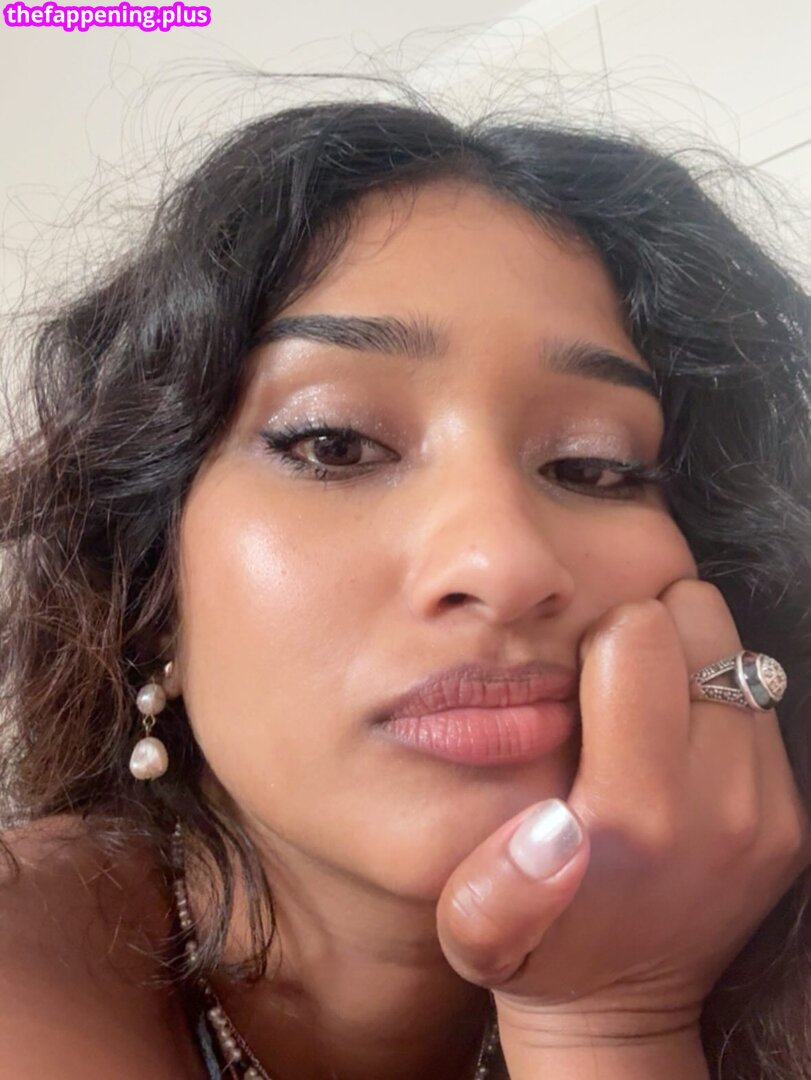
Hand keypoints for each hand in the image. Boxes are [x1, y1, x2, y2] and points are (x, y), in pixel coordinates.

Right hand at [436, 580, 810, 1044]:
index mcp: (635, 813)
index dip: (598, 637)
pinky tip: (676, 741)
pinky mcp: (791, 818)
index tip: (578, 674)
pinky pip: (758, 705)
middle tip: (615, 679)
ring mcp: (766, 809)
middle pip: (701, 625)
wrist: (622, 1010)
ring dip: (689, 666)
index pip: (638, 634)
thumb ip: (494, 884)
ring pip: (738, 656)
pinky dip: (716, 703)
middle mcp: (720, 804)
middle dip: (652, 636)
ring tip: (645, 708)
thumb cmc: (536, 951)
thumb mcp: (473, 927)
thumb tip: (552, 828)